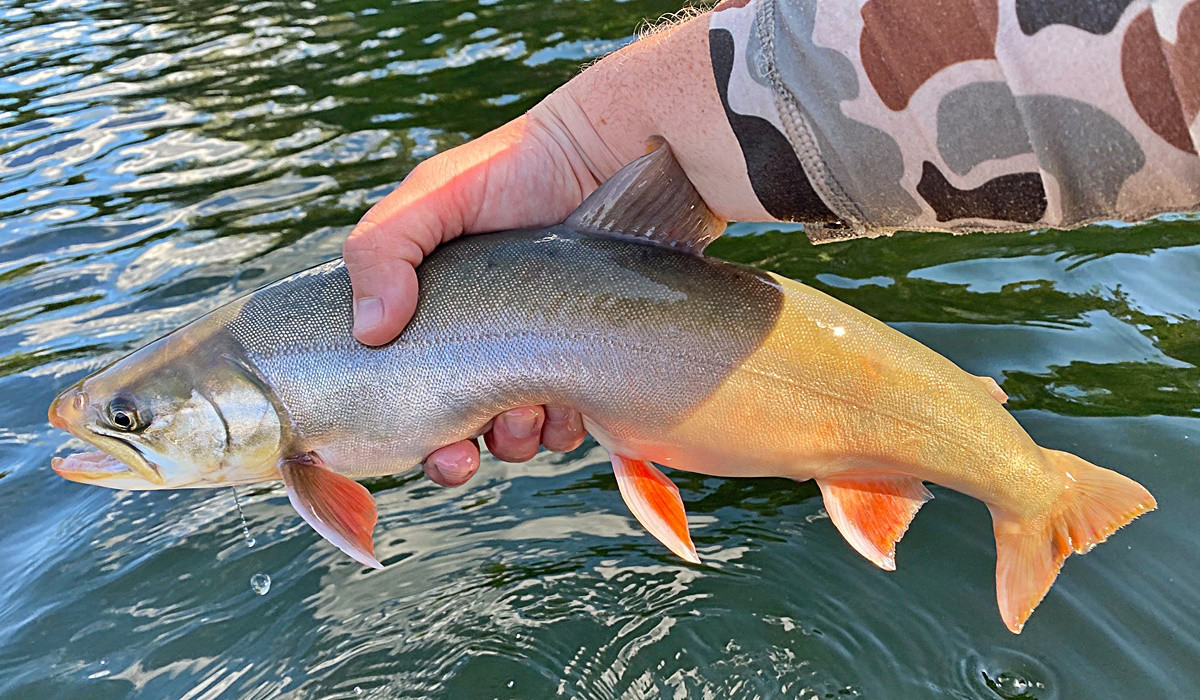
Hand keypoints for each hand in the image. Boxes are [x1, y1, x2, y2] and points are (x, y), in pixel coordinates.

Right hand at [344, 11, 754, 485]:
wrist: (611, 160)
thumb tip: (367, 331)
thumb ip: (381, 248)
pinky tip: (568, 395)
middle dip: (459, 453)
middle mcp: (485, 348)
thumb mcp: (432, 196)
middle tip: (465, 450)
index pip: (410, 393)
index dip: (413, 434)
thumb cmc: (516, 171)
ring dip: (514, 436)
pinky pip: (571, 427)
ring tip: (528, 403)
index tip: (429, 445)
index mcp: (439, 319)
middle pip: (459, 434)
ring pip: (516, 438)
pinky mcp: (589, 368)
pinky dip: (564, 424)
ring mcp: (539, 361)